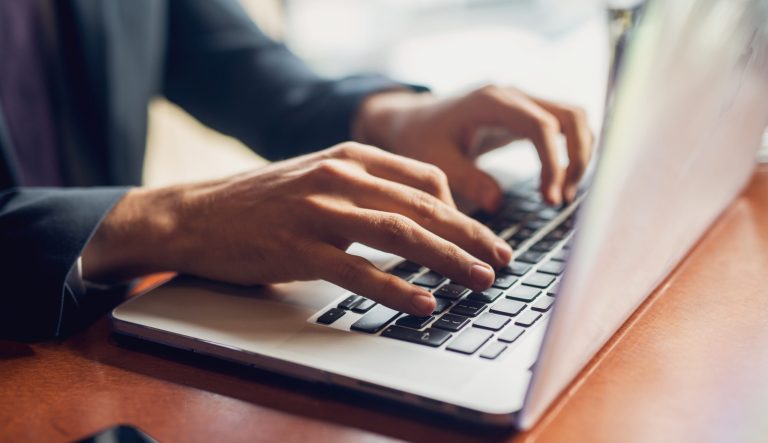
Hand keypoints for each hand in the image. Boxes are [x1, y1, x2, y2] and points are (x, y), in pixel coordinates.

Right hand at [82, 143, 511, 315]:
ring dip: (447, 260)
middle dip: (470, 236)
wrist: (196, 214)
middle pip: (422, 207)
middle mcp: (340, 176)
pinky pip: (359, 271)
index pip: (425, 179)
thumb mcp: (318, 177)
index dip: (462, 210)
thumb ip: (365, 188)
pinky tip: (424, 304)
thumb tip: (416, 214)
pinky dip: (397, 289)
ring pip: (400, 235)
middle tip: (502, 260)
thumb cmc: (262, 201)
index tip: (483, 236)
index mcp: (350, 156)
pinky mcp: (299, 248)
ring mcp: (318, 211)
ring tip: (479, 281)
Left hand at [354, 85, 593, 209]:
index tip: (549, 198)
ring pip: (574, 118)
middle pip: (570, 115)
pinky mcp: (526, 114)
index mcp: (491, 101)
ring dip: (579, 154)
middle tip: (561, 199)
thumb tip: (496, 204)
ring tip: (561, 195)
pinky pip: (564, 125)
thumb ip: (465, 179)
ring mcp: (523, 101)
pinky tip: (559, 182)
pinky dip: (571, 151)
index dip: (553, 163)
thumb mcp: (435, 161)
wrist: (413, 120)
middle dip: (576, 158)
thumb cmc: (420, 138)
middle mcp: (513, 95)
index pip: (541, 125)